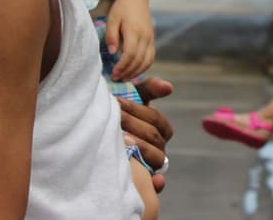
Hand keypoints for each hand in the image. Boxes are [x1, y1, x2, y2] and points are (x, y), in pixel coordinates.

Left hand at [106, 0, 154, 79]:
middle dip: (127, 72)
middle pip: (139, 60)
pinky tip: (133, 70)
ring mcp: (150, 38)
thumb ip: (111, 36)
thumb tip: (113, 53)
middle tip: (116, 79)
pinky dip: (143, 67)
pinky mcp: (152, 40)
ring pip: (147, 61)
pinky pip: (151, 57)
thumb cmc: (121, 8)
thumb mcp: (112, 19)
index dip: (122, 67)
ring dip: (136, 72)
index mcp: (134, 31)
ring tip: (124, 77)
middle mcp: (145, 36)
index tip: (113, 74)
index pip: (130, 54)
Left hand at [120, 77, 174, 192]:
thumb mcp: (134, 100)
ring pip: (156, 157)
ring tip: (122, 140)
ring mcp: (153, 165)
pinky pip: (155, 184)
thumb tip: (169, 87)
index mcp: (160, 129)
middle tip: (114, 118)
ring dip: (141, 147)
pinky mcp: (145, 182)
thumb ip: (149, 89)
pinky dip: (157, 183)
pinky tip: (153, 180)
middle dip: (133, 124)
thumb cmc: (120, 116)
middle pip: (154, 137)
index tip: (117, 102)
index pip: (155, 119)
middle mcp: (160, 148)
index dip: (137, 110)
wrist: (102, 135)